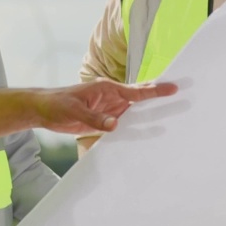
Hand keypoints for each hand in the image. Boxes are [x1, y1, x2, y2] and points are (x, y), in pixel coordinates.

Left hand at [34, 80, 177, 135]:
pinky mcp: (104, 121)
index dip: (155, 90)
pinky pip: (124, 126)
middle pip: (141, 99)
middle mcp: (112, 99)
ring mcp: (110, 110)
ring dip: (149, 116)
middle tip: (181, 97)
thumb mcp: (75, 111)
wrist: (43, 110)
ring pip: (135, 114)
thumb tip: (115, 126)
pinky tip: (146, 137)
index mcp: (107, 89)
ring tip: (171, 120)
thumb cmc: (57, 104)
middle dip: (159, 97)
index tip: (173, 88)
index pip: (136, 91)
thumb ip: (95, 119)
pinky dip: (135, 130)